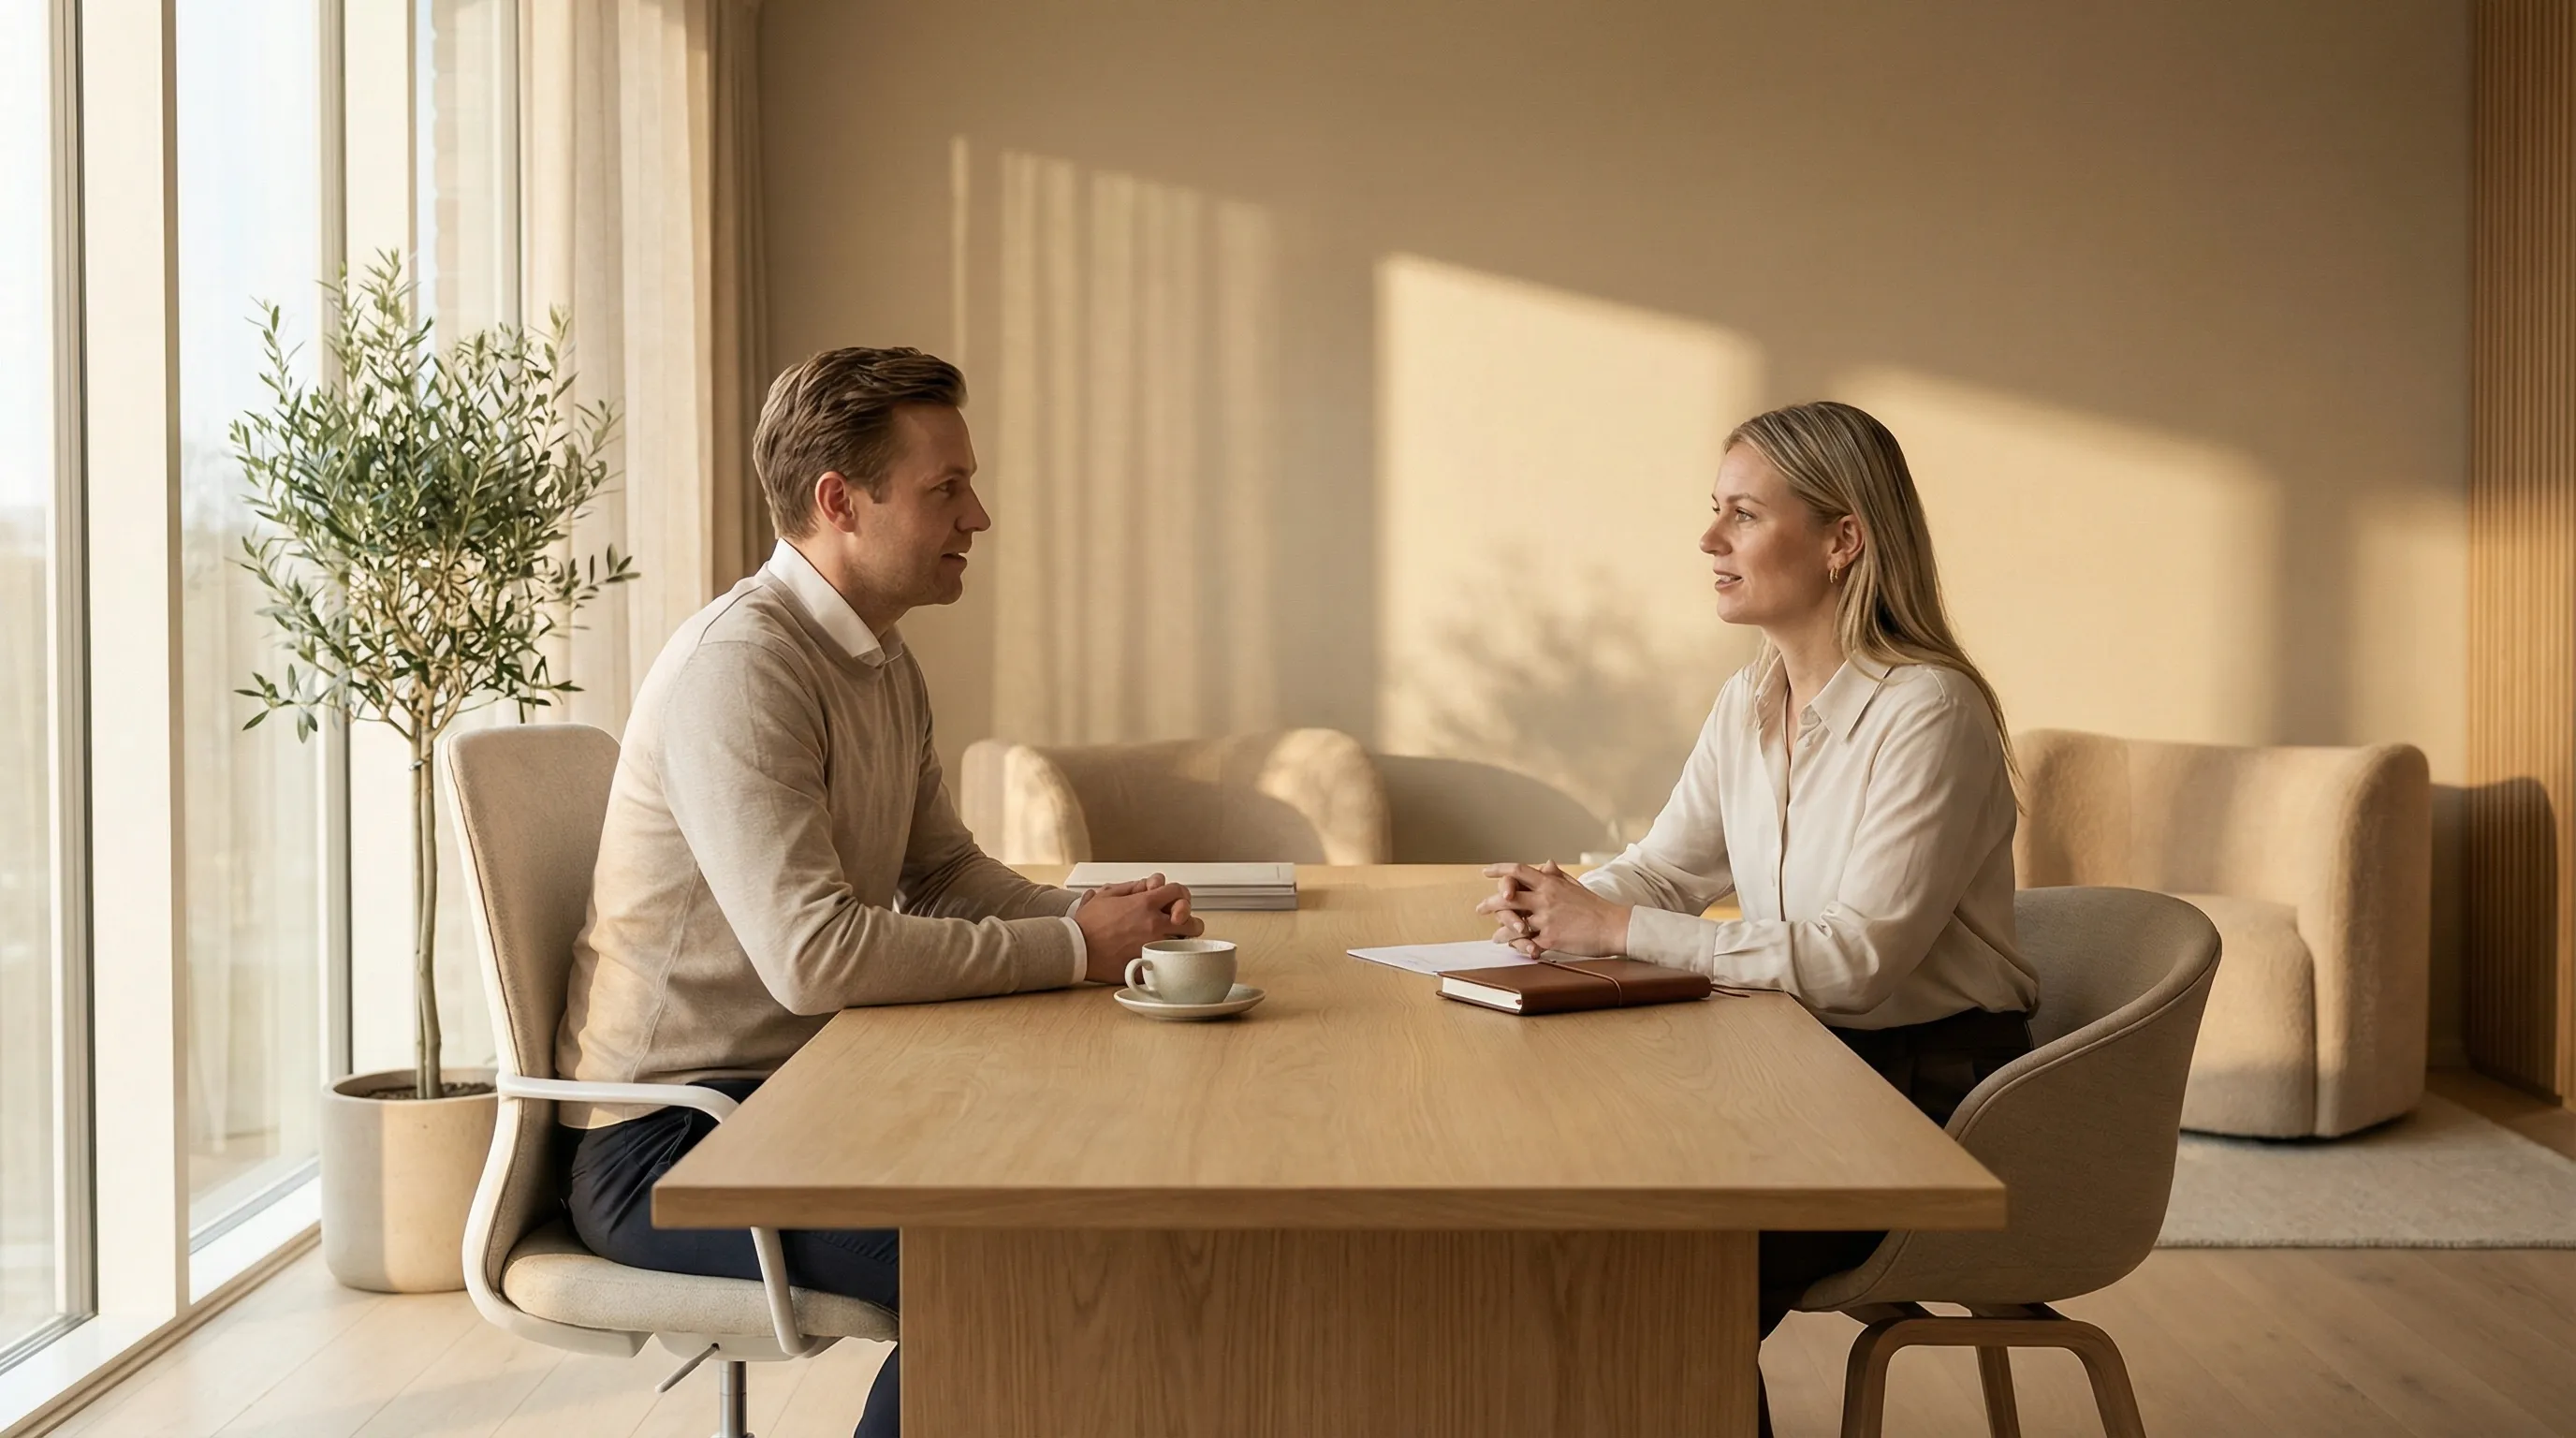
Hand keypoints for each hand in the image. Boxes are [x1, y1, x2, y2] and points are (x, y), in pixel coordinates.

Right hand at [1074, 874, 1202, 982]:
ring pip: (1185, 945)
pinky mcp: (1148, 965)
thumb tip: (1145, 885)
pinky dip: (1166, 961)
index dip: (1179, 895)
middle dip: (1189, 922)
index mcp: (1146, 904)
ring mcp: (1153, 946)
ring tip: (1173, 943)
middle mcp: (1154, 924)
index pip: (1179, 892)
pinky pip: (1168, 964)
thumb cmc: (1087, 924)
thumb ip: (1130, 887)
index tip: (1175, 902)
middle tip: (1182, 926)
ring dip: (1181, 942)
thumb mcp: (1106, 895)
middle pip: (1192, 922)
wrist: (1076, 949)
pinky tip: (1159, 960)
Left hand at [1474, 861, 1630, 957]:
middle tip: (1481, 908)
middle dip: (1490, 903)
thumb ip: (1557, 876)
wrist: (1614, 926)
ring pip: (1513, 924)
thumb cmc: (1595, 906)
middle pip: (1507, 898)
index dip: (1498, 870)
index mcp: (1550, 884)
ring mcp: (1547, 919)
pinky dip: (1519, 947)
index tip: (1485, 872)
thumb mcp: (1575, 886)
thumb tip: (1546, 863)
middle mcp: (1545, 899)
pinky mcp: (1551, 939)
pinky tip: (1515, 949)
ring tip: (1496, 936)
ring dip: (1500, 931)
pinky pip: (1527, 943)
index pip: (1518, 871)